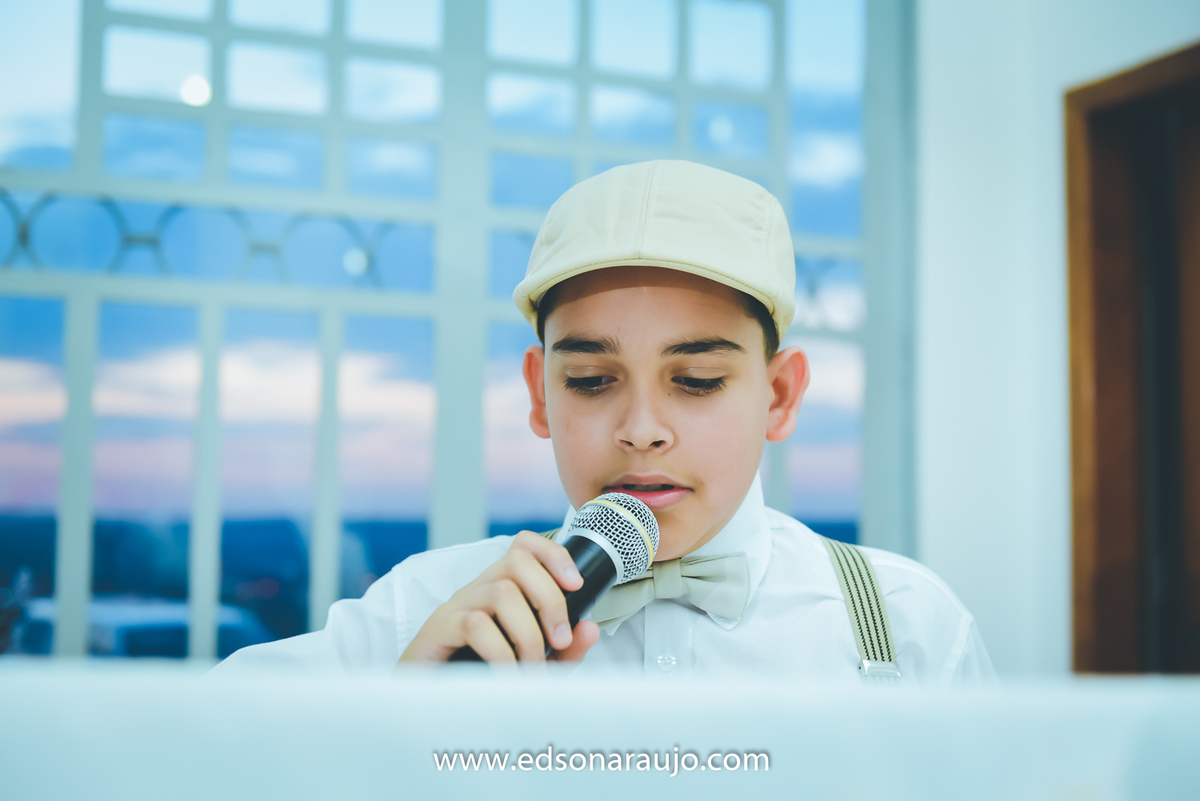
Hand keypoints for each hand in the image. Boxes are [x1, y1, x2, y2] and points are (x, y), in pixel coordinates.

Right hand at [398, 532, 600, 664]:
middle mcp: (478, 588)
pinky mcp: (438, 628)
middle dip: (550, 599)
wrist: (429, 701)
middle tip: (559, 641)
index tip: (577, 585)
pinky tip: (507, 675)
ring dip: (528, 634)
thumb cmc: (482, 676)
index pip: (524, 546)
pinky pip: (475, 624)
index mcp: (501, 588)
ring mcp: (456, 605)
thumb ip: (564, 650)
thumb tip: (590, 628)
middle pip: (518, 560)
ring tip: (531, 668)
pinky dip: (501, 652)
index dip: (554, 554)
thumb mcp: (535, 664)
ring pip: (501, 592)